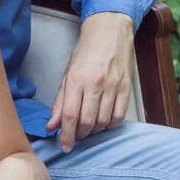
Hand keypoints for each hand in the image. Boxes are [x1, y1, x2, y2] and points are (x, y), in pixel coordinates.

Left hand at [45, 11, 133, 151]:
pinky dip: (110, 124)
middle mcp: (95, 84)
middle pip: (87, 121)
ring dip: (94, 131)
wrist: (110, 32)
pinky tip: (103, 122)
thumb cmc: (85, 52)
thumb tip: (52, 126)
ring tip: (87, 129)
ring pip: (103, 121)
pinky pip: (119, 116)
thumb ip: (60, 101)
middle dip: (80, 135)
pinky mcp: (127, 88)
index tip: (64, 147)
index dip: (67, 135)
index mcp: (76, 79)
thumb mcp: (67, 74)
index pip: (70, 115)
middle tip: (75, 136)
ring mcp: (113, 86)